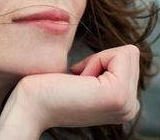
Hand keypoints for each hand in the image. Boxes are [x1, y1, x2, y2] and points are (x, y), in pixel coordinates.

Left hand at [0, 45, 139, 138]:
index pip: (128, 59)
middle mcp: (130, 108)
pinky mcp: (118, 96)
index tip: (78, 80)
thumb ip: (105, 71)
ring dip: (95, 61)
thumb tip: (119, 50)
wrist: (29, 106)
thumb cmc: (47, 89)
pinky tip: (78, 82)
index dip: (99, 60)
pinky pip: (120, 55)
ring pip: (127, 53)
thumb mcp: (86, 79)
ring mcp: (126, 104)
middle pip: (130, 55)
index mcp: (126, 105)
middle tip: (76, 82)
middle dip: (99, 59)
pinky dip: (94, 61)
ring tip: (77, 83)